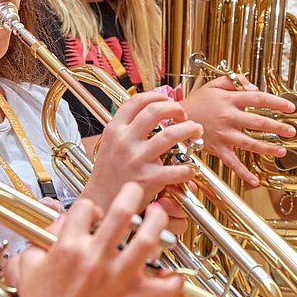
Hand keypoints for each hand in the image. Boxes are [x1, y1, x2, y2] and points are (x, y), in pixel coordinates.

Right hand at [11, 183, 182, 296]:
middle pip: (121, 213)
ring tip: (158, 214)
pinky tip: (174, 275)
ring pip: (145, 242)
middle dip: (132, 194)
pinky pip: (160, 289)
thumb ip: (45, 238)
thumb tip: (62, 221)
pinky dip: (172, 282)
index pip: (85, 208)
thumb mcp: (30, 263)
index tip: (95, 214)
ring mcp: (113, 279)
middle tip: (136, 191)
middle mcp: (94, 259)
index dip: (91, 207)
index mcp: (68, 247)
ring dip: (156, 223)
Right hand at [84, 91, 198, 206]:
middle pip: (155, 111)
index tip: (167, 99)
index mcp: (115, 129)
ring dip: (189, 129)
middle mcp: (125, 140)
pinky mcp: (147, 178)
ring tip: (195, 130)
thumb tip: (148, 112)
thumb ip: (125, 128)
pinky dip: (187, 168)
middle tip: (183, 114)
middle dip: (175, 108)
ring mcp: (136, 158)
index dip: (156, 96)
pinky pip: (175, 170)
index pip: (136, 101)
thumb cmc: (108, 173)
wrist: (101, 200)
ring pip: (170, 135)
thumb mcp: (110, 143)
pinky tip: (189, 169)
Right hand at [180, 76, 295, 186]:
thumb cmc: (196, 102)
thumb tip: (254, 86)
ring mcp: (223, 134)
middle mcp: (228, 117)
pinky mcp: (217, 148)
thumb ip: (235, 81)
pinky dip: (243, 173)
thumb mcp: (214, 84)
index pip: (258, 99)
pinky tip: (255, 180)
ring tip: (281, 151)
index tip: (290, 107)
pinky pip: (232, 163)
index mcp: (229, 100)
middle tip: (291, 131)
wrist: (174, 119)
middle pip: (258, 122)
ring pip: (249, 143)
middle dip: (277, 127)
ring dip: (267, 148)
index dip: (276, 102)